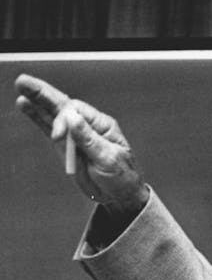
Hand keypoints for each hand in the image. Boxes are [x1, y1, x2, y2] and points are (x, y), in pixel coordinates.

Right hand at [15, 74, 148, 221]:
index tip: (58, 136)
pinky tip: (25, 105)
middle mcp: (87, 126)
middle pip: (62, 106)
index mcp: (102, 125)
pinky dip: (37, 118)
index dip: (62, 118)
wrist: (119, 197)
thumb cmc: (122, 177)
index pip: (77, 111)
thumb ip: (89, 140)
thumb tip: (73, 119)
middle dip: (43, 94)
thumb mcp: (108, 158)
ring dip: (37, 102)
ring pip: (53, 115)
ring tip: (21, 88)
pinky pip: (49, 129)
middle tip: (23, 82)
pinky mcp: (66, 147)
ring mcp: (75, 136)